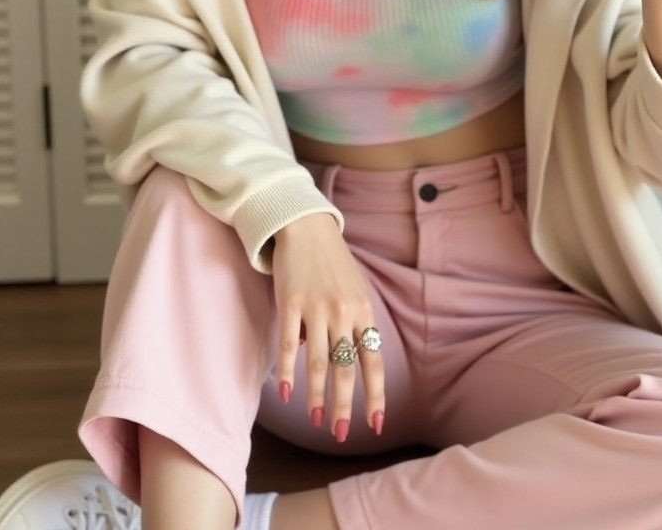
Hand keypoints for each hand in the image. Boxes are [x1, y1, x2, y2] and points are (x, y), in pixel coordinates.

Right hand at [272, 213, 383, 441]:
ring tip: (316, 420)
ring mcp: (316, 309)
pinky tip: (286, 394)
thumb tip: (335, 361)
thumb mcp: (352, 291)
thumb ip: (351, 325)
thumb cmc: (332, 263)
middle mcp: (343, 313)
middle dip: (344, 406)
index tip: (375, 423)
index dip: (375, 395)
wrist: (307, 227)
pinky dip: (287, 373)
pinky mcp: (290, 304)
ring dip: (317, 397)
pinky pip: (288, 346)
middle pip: (346, 370)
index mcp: (363, 312)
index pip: (373, 361)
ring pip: (319, 364)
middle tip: (340, 433)